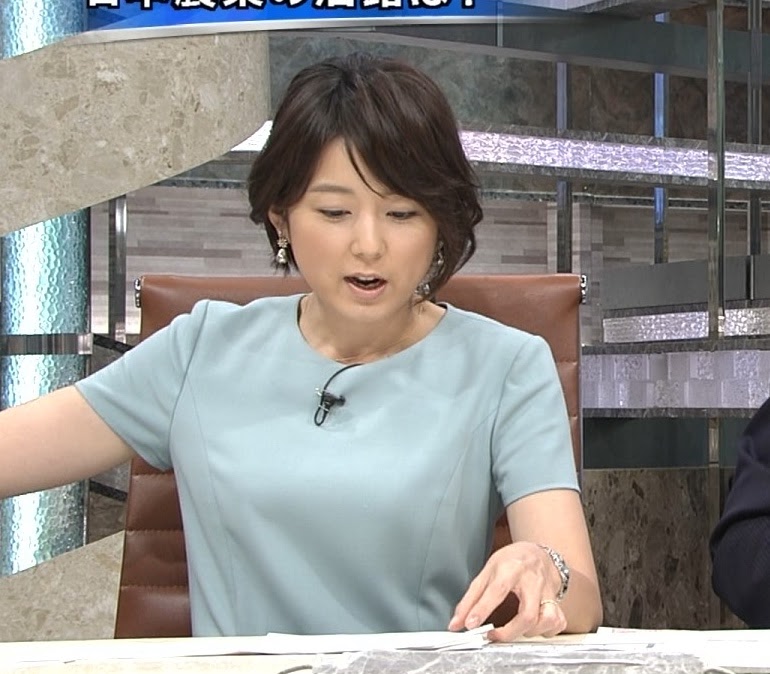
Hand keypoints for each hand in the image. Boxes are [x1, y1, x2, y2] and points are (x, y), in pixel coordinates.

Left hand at [447, 541, 567, 641]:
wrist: (537, 553)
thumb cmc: (511, 561)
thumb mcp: (488, 570)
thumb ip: (472, 596)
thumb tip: (457, 621)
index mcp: (511, 568)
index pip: (497, 591)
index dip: (482, 609)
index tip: (469, 625)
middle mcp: (532, 580)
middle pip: (527, 614)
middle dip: (508, 632)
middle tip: (492, 636)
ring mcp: (547, 591)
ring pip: (546, 620)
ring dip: (528, 632)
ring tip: (513, 629)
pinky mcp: (556, 601)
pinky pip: (557, 623)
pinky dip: (544, 631)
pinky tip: (532, 627)